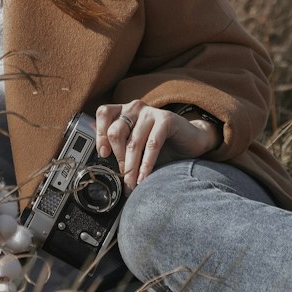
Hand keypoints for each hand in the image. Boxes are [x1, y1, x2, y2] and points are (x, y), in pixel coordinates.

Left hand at [95, 100, 219, 191]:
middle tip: (123, 176)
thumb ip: (121, 151)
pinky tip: (144, 177)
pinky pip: (152, 144)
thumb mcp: (137, 146)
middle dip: (118, 158)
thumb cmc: (161, 146)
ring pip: (133, 142)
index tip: (103, 155)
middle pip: (116, 131)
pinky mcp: (166, 118)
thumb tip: (104, 172)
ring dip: (131, 167)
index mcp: (124, 111)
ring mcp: (150, 111)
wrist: (191, 140)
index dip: (100, 134)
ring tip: (132, 184)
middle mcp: (134, 108)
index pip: (104, 114)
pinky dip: (146, 164)